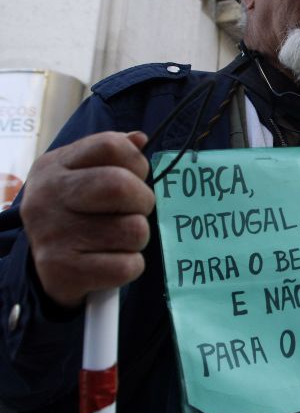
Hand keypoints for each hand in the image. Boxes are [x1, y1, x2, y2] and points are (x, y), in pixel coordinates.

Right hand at [20, 132, 154, 308]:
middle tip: (133, 211)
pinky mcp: (62, 272)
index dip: (136, 162)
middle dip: (142, 200)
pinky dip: (131, 266)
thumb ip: (112, 154)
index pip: (110, 145)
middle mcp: (48, 197)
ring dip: (137, 237)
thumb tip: (139, 139)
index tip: (134, 178)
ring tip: (117, 239)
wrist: (44, 266)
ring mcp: (53, 235)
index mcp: (54, 166)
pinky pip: (127, 266)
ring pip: (134, 229)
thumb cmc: (75, 212)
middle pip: (120, 186)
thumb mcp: (82, 174)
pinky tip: (112, 261)